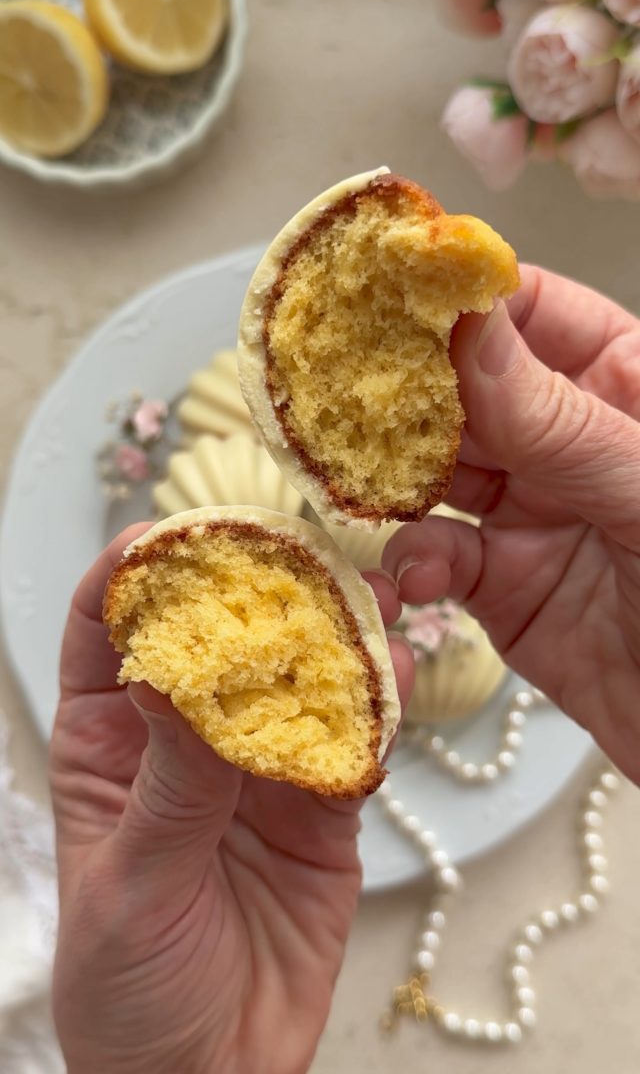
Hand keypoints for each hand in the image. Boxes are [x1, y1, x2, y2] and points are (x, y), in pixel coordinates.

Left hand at [50, 536, 412, 1073]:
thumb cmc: (131, 990)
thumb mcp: (131, 884)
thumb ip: (167, 781)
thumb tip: (171, 674)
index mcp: (111, 743)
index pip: (108, 630)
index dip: (132, 573)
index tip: (168, 534)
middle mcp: (186, 739)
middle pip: (215, 636)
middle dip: (252, 588)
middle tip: (293, 550)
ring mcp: (259, 766)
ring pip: (295, 676)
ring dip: (331, 635)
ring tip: (366, 598)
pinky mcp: (324, 805)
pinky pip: (352, 741)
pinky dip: (376, 708)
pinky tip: (395, 675)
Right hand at [384, 265, 639, 783]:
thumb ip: (555, 417)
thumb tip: (468, 327)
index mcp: (623, 385)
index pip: (531, 314)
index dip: (461, 300)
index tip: (391, 293)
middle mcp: (567, 439)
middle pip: (467, 387)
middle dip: (405, 389)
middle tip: (341, 387)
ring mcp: (529, 509)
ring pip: (436, 469)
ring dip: (393, 476)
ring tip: (357, 478)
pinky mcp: (497, 582)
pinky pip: (435, 556)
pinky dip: (413, 565)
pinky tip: (416, 580)